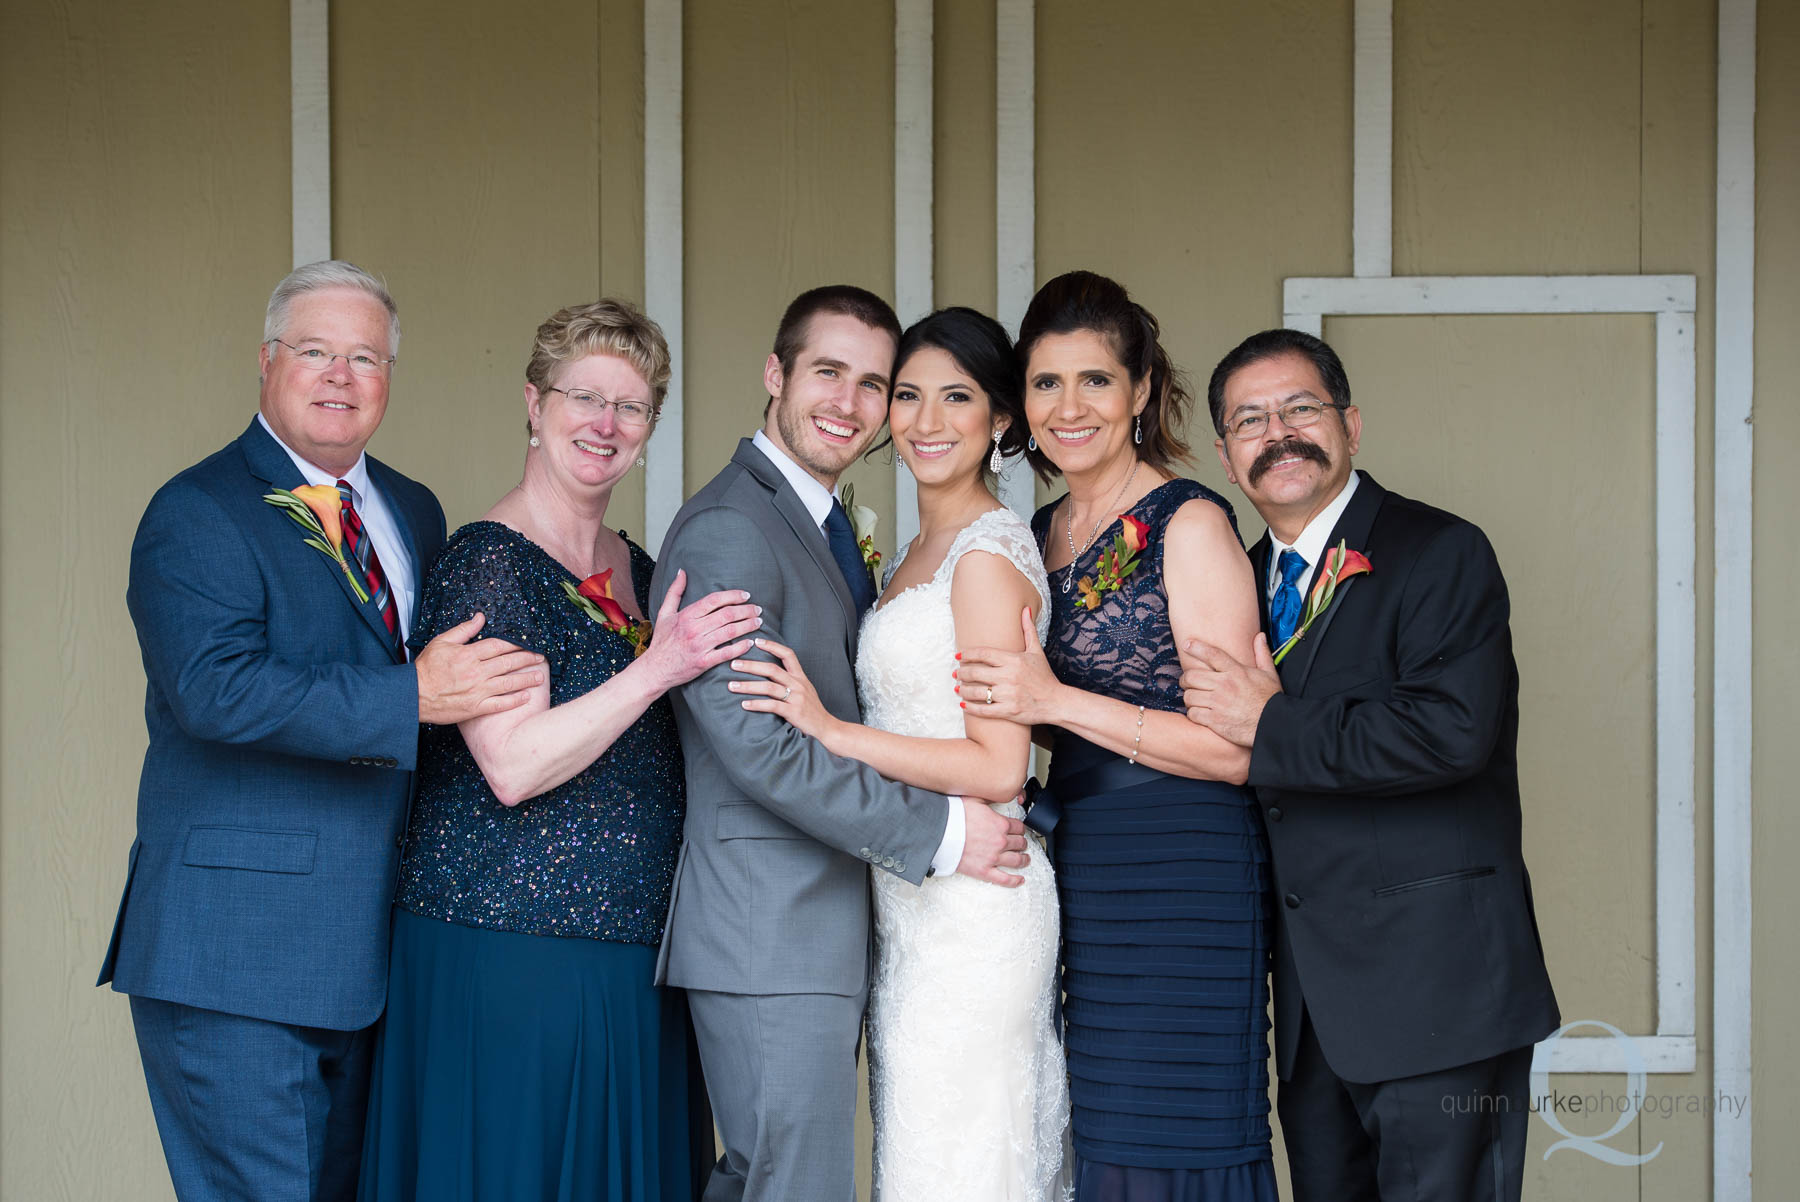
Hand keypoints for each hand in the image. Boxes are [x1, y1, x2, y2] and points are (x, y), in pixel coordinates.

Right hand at [416, 613, 546, 724]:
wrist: (413, 695)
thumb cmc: (426, 668)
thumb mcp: (442, 642)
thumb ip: (463, 630)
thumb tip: (480, 617)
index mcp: (468, 654)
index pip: (499, 646)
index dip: (516, 644)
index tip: (528, 643)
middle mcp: (476, 672)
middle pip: (508, 663)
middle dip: (527, 659)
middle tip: (541, 658)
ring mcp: (477, 691)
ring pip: (508, 683)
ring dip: (526, 679)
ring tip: (540, 677)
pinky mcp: (475, 708)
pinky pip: (500, 704)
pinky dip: (514, 700)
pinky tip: (526, 697)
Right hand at [640, 570, 761, 690]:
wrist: (655, 669)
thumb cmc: (661, 641)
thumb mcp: (664, 613)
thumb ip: (674, 591)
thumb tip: (682, 572)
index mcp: (686, 615)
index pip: (714, 600)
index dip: (733, 595)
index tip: (745, 595)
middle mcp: (694, 629)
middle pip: (727, 615)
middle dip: (746, 610)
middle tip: (757, 609)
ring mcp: (699, 646)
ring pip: (730, 632)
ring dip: (748, 626)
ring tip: (758, 622)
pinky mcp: (703, 662)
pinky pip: (726, 653)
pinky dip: (740, 647)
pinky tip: (750, 642)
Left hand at [727, 638, 831, 741]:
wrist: (827, 728)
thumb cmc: (812, 710)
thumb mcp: (805, 690)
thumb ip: (790, 681)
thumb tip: (769, 674)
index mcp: (801, 677)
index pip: (788, 655)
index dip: (772, 646)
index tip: (756, 641)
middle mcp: (798, 684)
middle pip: (772, 669)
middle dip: (750, 665)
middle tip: (733, 664)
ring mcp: (796, 698)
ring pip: (769, 687)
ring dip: (748, 686)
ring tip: (731, 686)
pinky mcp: (794, 712)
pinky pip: (772, 706)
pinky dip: (756, 704)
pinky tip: (744, 704)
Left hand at [953, 606, 1061, 725]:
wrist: (1056, 702)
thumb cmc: (1044, 676)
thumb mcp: (1037, 652)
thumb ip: (1028, 630)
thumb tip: (1025, 609)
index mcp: (1014, 660)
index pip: (984, 654)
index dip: (968, 654)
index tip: (958, 656)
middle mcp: (1009, 676)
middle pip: (975, 673)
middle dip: (961, 673)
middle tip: (955, 673)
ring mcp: (1008, 695)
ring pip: (976, 692)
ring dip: (963, 690)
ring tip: (957, 688)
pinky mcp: (1008, 711)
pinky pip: (983, 710)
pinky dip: (970, 707)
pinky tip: (964, 704)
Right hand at [956, 797, 1029, 886]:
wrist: (938, 833)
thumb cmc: (953, 816)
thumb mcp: (975, 798)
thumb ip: (990, 797)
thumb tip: (997, 792)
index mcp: (1000, 824)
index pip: (1019, 827)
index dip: (1020, 828)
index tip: (1019, 830)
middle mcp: (1000, 841)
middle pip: (1020, 843)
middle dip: (1022, 843)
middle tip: (1021, 843)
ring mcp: (993, 858)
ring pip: (1017, 860)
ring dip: (1024, 859)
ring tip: (1025, 859)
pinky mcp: (984, 871)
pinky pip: (1004, 879)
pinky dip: (1014, 881)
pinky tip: (1020, 880)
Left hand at [1180, 633, 1280, 746]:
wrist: (1273, 725)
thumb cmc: (1270, 700)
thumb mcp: (1269, 674)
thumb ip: (1262, 654)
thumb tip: (1259, 636)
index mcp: (1236, 672)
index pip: (1212, 655)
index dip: (1197, 648)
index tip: (1187, 645)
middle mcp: (1224, 685)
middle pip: (1192, 676)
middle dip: (1186, 679)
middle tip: (1187, 682)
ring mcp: (1218, 703)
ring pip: (1189, 695)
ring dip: (1189, 697)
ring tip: (1194, 699)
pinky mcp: (1214, 720)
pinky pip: (1192, 713)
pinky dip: (1193, 713)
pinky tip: (1199, 712)